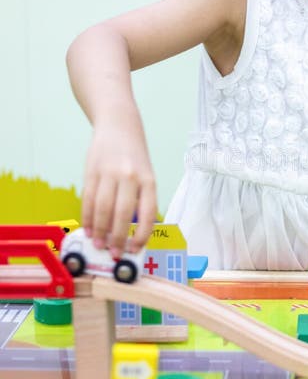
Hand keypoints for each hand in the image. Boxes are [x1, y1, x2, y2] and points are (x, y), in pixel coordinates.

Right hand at [81, 117, 156, 257]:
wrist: (118, 125)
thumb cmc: (134, 156)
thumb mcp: (146, 175)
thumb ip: (140, 200)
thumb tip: (132, 232)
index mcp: (148, 181)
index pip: (147, 214)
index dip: (141, 235)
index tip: (134, 250)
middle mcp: (130, 177)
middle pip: (122, 214)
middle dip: (117, 238)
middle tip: (114, 253)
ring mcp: (109, 173)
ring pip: (102, 209)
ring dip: (99, 231)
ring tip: (98, 243)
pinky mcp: (91, 171)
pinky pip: (87, 199)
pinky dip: (87, 217)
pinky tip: (88, 228)